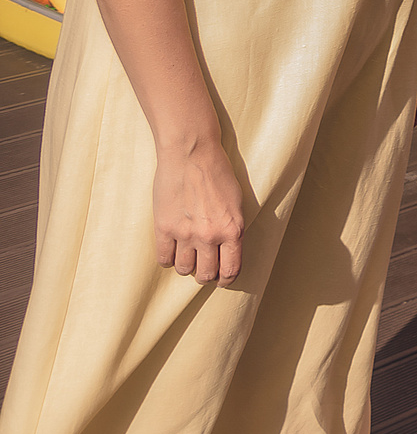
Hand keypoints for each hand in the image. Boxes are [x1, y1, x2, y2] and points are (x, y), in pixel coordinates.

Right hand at [155, 135, 244, 284]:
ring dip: (186, 265)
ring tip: (187, 255)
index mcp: (233, 230)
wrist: (192, 154)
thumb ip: (232, 228)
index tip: (222, 278)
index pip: (231, 270)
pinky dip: (167, 259)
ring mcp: (185, 234)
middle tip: (204, 267)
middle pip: (205, 274)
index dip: (226, 279)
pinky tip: (171, 250)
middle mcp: (210, 236)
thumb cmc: (218, 174)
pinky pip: (163, 259)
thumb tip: (228, 250)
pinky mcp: (164, 228)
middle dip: (206, 274)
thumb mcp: (236, 202)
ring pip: (184, 269)